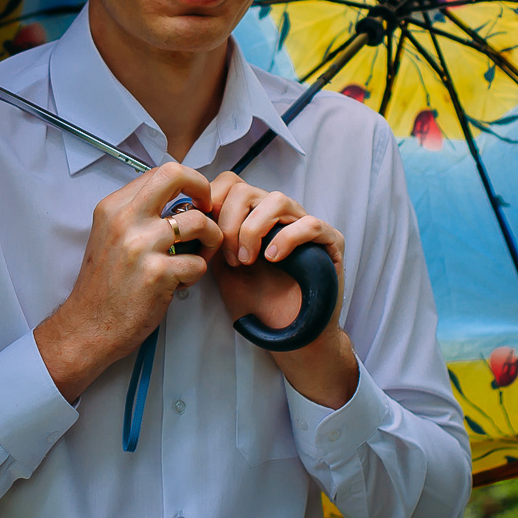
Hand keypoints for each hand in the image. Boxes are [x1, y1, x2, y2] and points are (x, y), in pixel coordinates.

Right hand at [35, 163, 223, 402]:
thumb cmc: (104, 285)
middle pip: (177, 175)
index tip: (193, 201)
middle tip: (208, 209)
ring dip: (210, 240)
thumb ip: (136, 215)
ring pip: (199, 223)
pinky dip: (196, 274)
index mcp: (113, 207)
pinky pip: (198, 263)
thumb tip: (177, 198)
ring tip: (198, 256)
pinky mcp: (157, 274)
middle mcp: (125, 220)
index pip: (161, 172)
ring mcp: (141, 246)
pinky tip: (180, 283)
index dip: (186, 182)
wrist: (87, 326)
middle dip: (203, 188)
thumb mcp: (109, 236)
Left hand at [206, 173, 357, 409]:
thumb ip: (210, 237)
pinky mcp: (330, 242)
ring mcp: (305, 224)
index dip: (212, 203)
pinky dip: (287, 238)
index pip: (229, 183)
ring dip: (253, 229)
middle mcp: (278, 214)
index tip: (205, 234)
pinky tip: (273, 258)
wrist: (286, 334)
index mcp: (252, 214)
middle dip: (229, 222)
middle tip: (228, 258)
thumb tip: (186, 215)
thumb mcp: (221, 265)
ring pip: (277, 200)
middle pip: (246, 189)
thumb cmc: (254, 301)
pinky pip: (310, 224)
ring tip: (247, 260)